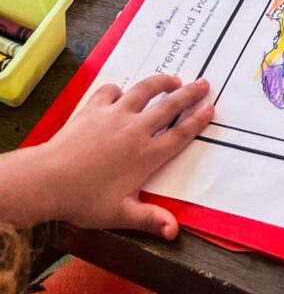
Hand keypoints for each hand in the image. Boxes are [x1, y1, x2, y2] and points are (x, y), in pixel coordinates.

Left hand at [37, 75, 213, 237]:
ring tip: (172, 79)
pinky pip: (111, 91)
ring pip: (145, 90)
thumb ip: (149, 219)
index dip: (198, 121)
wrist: (47, 180)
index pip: (180, 134)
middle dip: (190, 94)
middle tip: (203, 84)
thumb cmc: (84, 200)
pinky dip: (118, 90)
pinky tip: (120, 92)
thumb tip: (174, 231)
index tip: (210, 108)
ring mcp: (115, 115)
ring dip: (161, 82)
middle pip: (170, 106)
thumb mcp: (119, 214)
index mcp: (146, 155)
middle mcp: (136, 130)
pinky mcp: (94, 108)